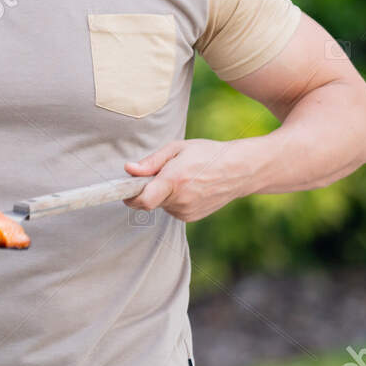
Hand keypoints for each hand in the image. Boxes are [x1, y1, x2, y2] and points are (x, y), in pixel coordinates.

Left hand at [122, 139, 254, 221]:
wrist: (239, 170)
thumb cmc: (206, 154)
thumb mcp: (177, 149)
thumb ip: (151, 161)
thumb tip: (128, 170)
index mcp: (174, 180)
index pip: (143, 200)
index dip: (130, 197)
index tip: (126, 191)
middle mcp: (180, 199)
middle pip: (149, 201)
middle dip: (149, 189)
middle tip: (162, 174)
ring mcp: (187, 211)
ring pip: (161, 205)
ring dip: (164, 194)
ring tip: (183, 178)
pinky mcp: (192, 217)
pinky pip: (173, 209)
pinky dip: (175, 200)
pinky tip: (191, 187)